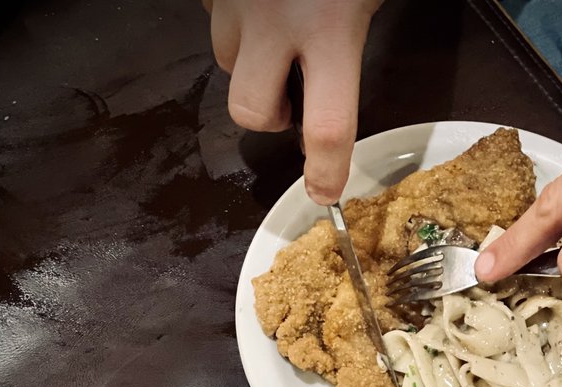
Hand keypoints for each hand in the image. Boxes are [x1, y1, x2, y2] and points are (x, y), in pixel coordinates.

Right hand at [204, 0, 383, 203]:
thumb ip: (348, 35)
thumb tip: (335, 80)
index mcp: (331, 27)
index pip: (328, 126)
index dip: (326, 170)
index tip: (324, 192)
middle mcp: (274, 21)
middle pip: (250, 111)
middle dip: (267, 115)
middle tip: (289, 94)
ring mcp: (235, 2)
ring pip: (225, 62)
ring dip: (248, 64)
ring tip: (274, 35)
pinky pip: (213, 20)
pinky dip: (235, 23)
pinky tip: (259, 4)